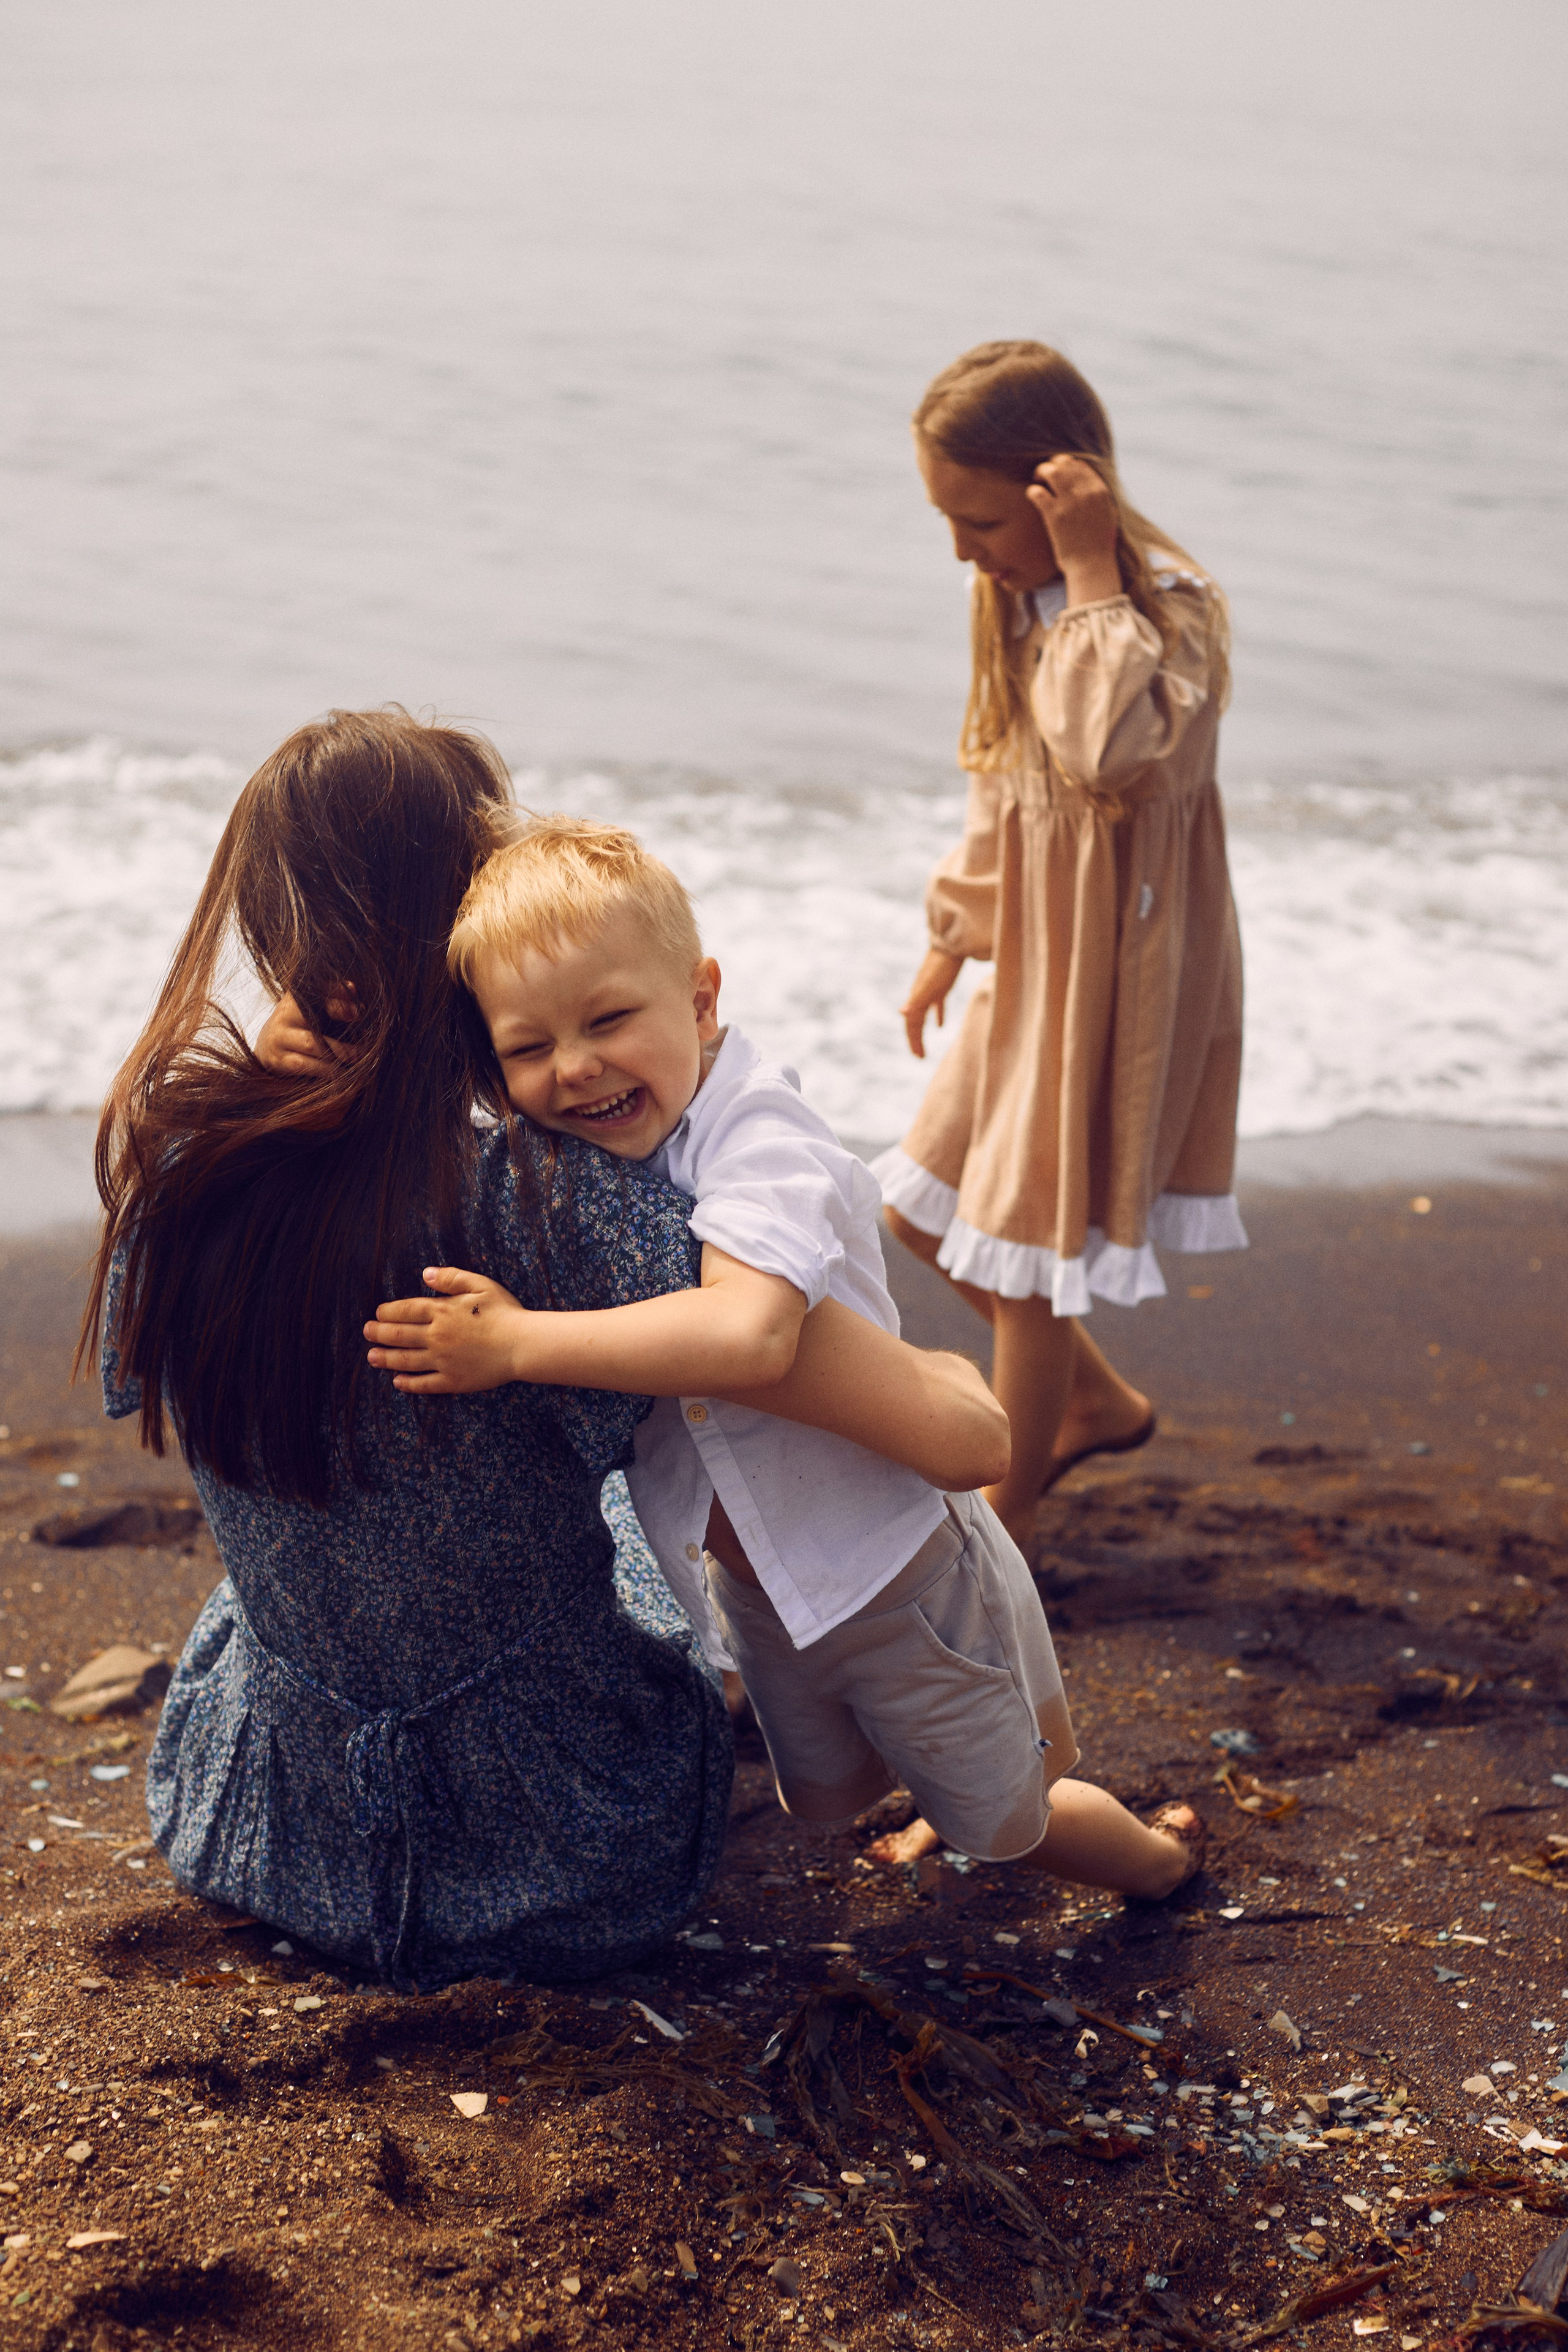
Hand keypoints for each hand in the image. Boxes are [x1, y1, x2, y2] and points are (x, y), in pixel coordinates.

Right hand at [255, 984, 357, 1078]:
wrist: (268, 1046)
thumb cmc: (301, 1025)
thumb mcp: (314, 1009)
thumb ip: (334, 1000)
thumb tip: (352, 988)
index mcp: (296, 997)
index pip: (317, 992)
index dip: (338, 999)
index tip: (357, 1011)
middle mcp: (285, 1015)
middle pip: (313, 1019)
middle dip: (339, 1026)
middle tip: (361, 1042)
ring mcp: (280, 1038)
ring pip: (313, 1044)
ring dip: (338, 1053)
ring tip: (356, 1058)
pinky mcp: (279, 1059)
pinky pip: (305, 1065)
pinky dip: (326, 1070)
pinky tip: (340, 1072)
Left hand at [364, 1266, 529, 1393]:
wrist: (522, 1345)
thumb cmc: (505, 1312)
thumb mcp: (481, 1285)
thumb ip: (452, 1278)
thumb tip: (425, 1274)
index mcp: (442, 1312)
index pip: (406, 1310)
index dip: (389, 1312)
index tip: (378, 1313)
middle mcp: (436, 1337)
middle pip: (399, 1335)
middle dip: (379, 1333)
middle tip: (367, 1332)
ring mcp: (442, 1361)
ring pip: (406, 1360)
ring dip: (386, 1358)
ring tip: (372, 1357)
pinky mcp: (452, 1381)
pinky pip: (425, 1384)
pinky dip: (409, 1384)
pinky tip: (398, 1382)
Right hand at [900, 948, 962, 1057]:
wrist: (951, 943)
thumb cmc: (942, 966)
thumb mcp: (930, 985)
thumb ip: (917, 999)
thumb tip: (901, 1013)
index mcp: (917, 998)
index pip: (911, 1024)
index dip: (913, 1040)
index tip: (918, 1056)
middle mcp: (920, 996)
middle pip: (915, 1022)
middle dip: (916, 1039)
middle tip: (920, 1057)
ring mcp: (930, 990)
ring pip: (923, 1015)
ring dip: (923, 1030)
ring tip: (924, 1045)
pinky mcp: (941, 985)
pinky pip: (937, 1005)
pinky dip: (937, 1016)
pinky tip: (941, 1025)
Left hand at [1026, 456, 1120, 604]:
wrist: (1092, 566)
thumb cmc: (1098, 545)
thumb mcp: (1107, 515)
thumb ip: (1098, 498)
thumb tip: (1088, 487)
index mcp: (1100, 491)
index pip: (1080, 464)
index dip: (1067, 465)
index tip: (1060, 474)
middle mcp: (1086, 492)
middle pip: (1064, 462)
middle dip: (1052, 465)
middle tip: (1045, 477)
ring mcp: (1069, 502)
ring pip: (1051, 471)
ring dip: (1041, 473)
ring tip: (1038, 482)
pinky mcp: (1054, 515)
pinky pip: (1037, 491)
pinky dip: (1032, 491)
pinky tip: (1033, 498)